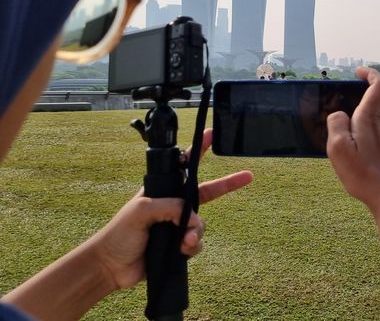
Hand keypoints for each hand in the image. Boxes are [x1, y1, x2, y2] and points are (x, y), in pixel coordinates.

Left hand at [90, 129, 252, 289]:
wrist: (111, 266)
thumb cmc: (119, 234)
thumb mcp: (142, 210)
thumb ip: (170, 206)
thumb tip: (190, 214)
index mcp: (163, 191)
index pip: (185, 167)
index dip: (200, 150)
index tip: (212, 134)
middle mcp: (173, 206)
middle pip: (206, 192)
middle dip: (227, 184)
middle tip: (247, 176)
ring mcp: (177, 226)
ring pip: (201, 223)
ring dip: (194, 232)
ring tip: (182, 241)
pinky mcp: (179, 246)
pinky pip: (197, 243)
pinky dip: (192, 247)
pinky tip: (181, 250)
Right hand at [327, 67, 379, 287]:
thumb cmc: (364, 174)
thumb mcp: (338, 148)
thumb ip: (336, 124)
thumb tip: (339, 114)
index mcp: (371, 118)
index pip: (379, 84)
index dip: (370, 73)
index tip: (358, 72)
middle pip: (379, 98)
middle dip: (364, 92)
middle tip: (347, 97)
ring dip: (366, 112)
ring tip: (348, 125)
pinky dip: (370, 128)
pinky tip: (360, 145)